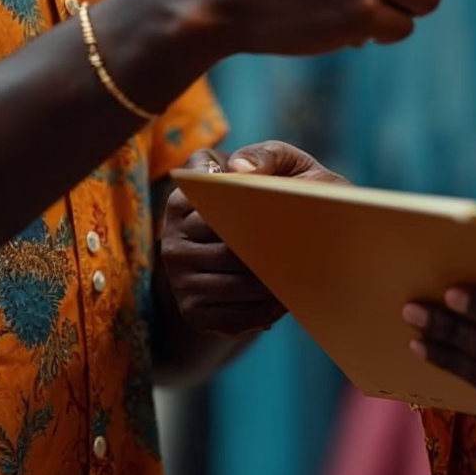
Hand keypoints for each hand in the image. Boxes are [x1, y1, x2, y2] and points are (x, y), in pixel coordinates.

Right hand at [160, 142, 346, 335]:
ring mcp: (179, 278)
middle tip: (303, 254)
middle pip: (226, 253)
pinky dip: (262, 313)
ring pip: (232, 287)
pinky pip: (230, 319)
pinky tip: (284, 301)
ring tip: (301, 278)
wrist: (262, 231)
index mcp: (182, 199)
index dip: (252, 216)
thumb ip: (262, 155)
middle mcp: (172, 240)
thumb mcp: (277, 162)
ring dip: (269, 287)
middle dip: (265, 254)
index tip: (284, 217)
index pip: (214, 211)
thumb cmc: (272, 188)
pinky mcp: (192, 311)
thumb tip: (240, 172)